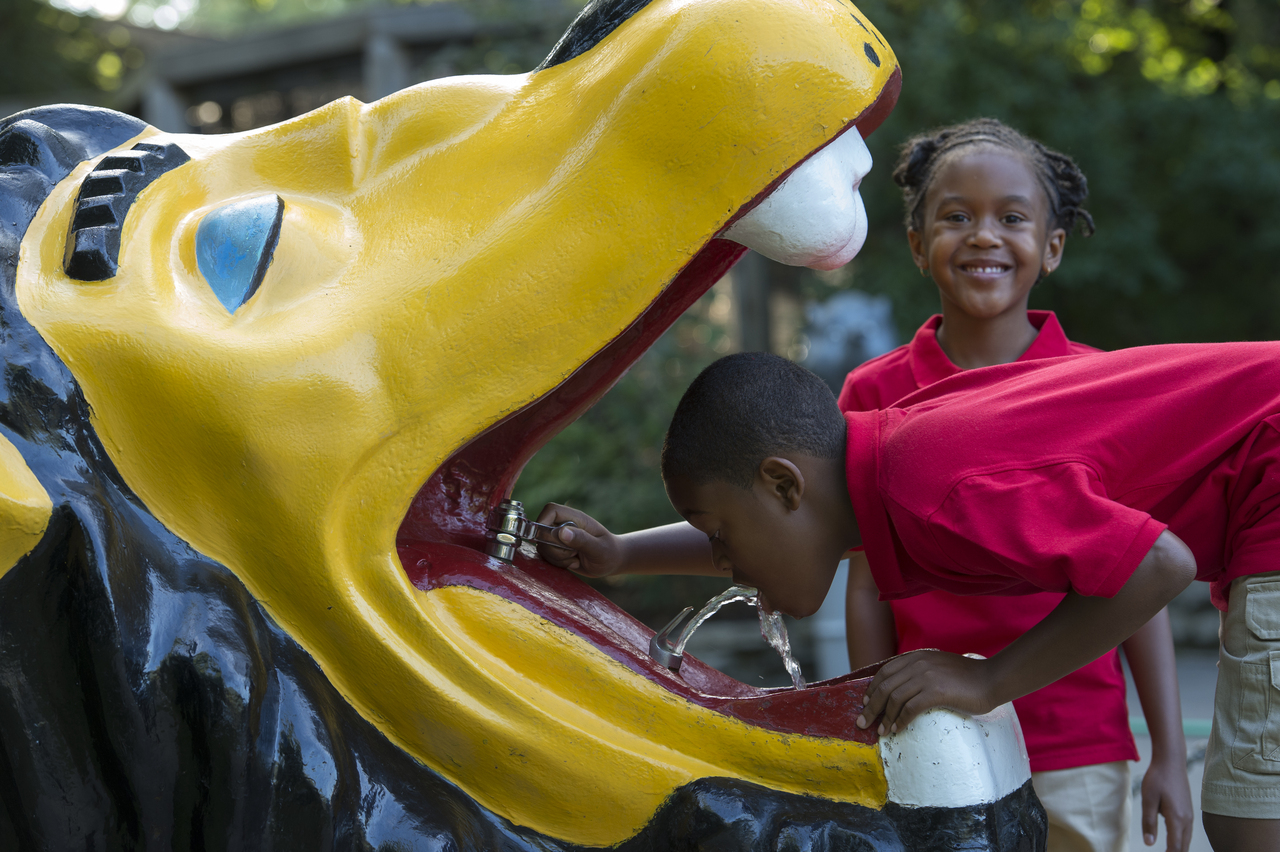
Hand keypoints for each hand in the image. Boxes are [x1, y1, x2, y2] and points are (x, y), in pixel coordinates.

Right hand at [534, 503, 623, 577]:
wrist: (612, 562)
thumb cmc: (610, 553)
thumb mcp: (599, 549)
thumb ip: (582, 540)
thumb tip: (561, 532)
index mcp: (576, 518)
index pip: (551, 510)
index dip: (542, 521)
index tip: (545, 538)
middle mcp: (566, 525)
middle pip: (543, 531)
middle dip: (554, 548)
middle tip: (573, 553)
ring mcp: (561, 537)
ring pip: (543, 546)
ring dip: (557, 558)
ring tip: (575, 558)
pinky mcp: (558, 549)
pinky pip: (547, 556)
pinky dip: (557, 563)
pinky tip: (573, 562)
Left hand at [856, 650, 998, 734]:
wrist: (992, 679)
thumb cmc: (967, 678)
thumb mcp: (938, 667)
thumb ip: (921, 672)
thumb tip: (903, 689)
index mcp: (917, 657)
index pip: (885, 672)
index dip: (872, 689)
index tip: (865, 703)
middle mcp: (918, 664)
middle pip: (885, 687)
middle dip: (871, 706)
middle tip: (862, 722)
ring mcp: (927, 677)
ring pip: (895, 699)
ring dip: (884, 717)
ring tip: (880, 732)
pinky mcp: (936, 692)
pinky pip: (910, 708)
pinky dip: (900, 721)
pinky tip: (897, 730)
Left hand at [1139, 752, 1192, 850]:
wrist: (1171, 761)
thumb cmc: (1157, 778)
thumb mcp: (1148, 799)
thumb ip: (1149, 822)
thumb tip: (1149, 844)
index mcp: (1177, 819)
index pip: (1175, 847)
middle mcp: (1187, 820)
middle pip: (1183, 847)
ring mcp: (1189, 815)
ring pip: (1186, 840)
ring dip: (1178, 849)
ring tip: (1168, 851)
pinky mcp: (1188, 811)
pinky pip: (1186, 832)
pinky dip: (1180, 841)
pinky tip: (1174, 842)